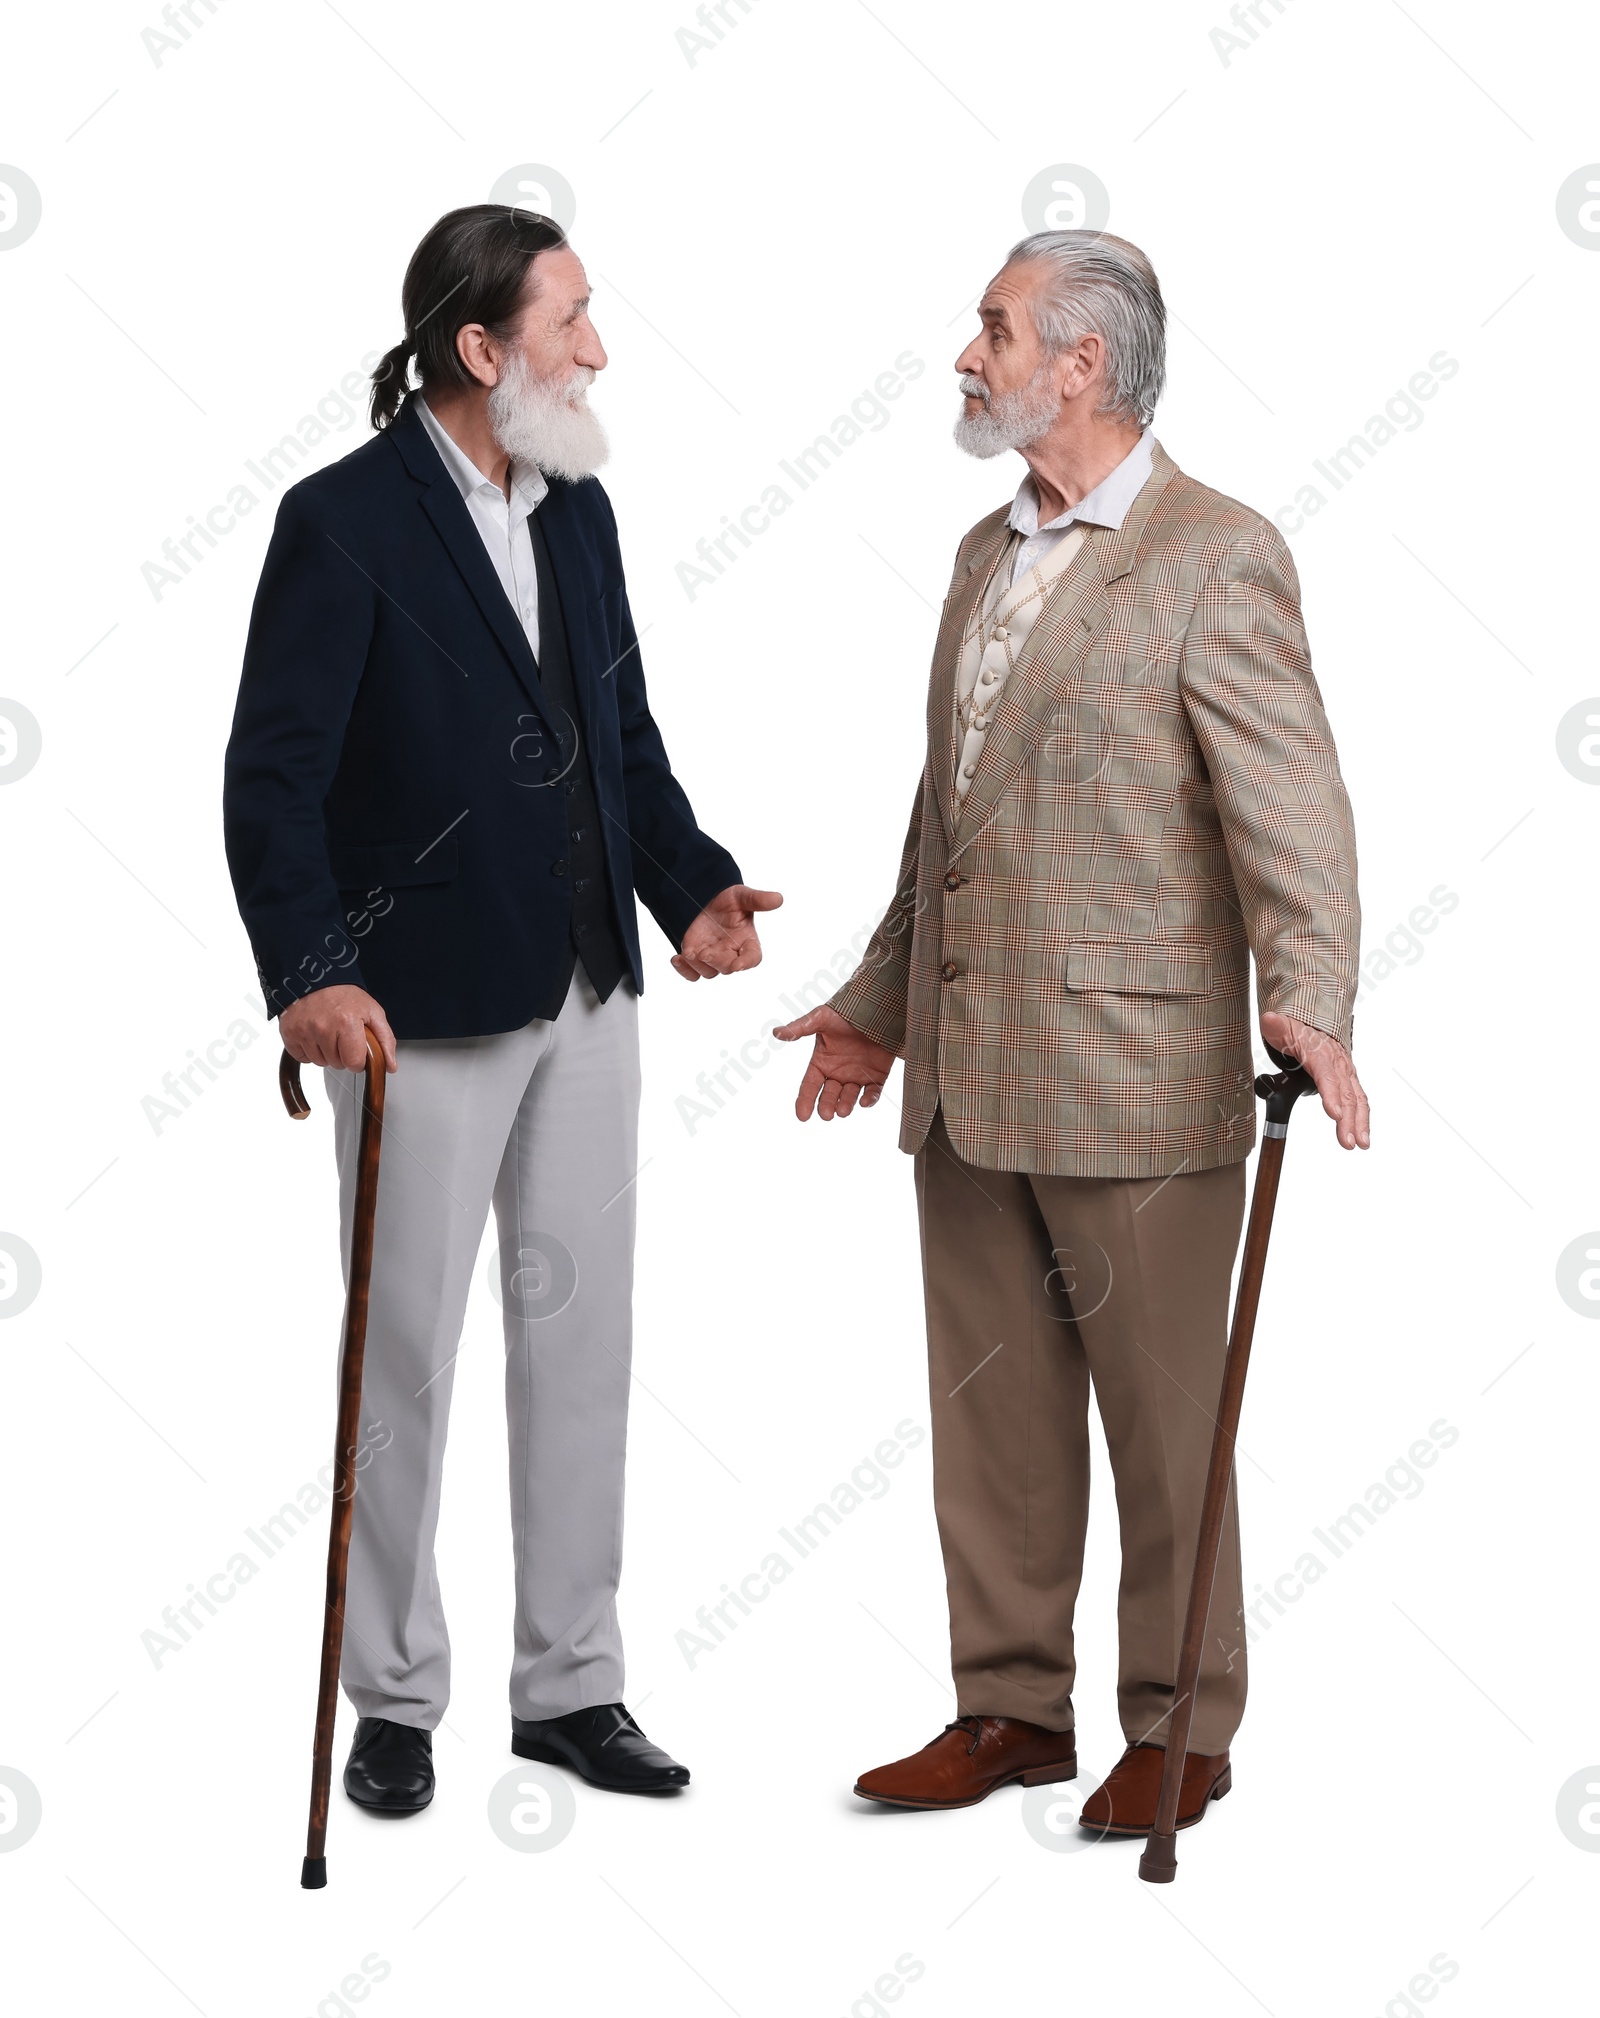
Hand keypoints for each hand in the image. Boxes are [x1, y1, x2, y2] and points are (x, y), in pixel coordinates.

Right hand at [279, 984, 397, 1073]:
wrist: (315, 979)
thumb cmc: (344, 995)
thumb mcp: (372, 1012)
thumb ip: (385, 1040)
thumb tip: (390, 1066)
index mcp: (347, 1023)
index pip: (354, 1063)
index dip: (358, 1059)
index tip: (356, 1049)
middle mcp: (323, 1028)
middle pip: (336, 1064)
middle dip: (342, 1054)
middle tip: (342, 1035)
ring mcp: (304, 1031)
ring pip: (319, 1062)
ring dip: (325, 1053)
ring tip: (328, 1033)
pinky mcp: (289, 1033)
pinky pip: (302, 1057)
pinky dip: (309, 1050)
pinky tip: (314, 1035)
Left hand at [672, 883, 782, 979]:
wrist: (705, 897)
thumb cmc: (728, 899)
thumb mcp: (742, 896)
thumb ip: (758, 900)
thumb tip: (778, 899)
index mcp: (746, 941)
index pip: (752, 957)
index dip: (746, 962)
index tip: (738, 965)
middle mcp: (731, 952)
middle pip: (727, 967)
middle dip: (717, 962)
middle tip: (705, 952)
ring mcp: (713, 956)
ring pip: (708, 972)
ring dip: (698, 965)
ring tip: (689, 952)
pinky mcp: (696, 958)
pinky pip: (692, 974)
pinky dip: (684, 970)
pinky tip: (677, 958)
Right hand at [773, 1005, 895, 1119]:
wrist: (875, 1007)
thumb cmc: (845, 1012)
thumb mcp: (821, 1018)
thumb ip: (800, 1028)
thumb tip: (776, 1033)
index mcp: (822, 1062)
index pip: (810, 1086)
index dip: (805, 1101)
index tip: (802, 1116)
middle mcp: (838, 1072)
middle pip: (829, 1095)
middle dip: (827, 1105)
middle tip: (827, 1114)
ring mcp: (857, 1075)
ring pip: (849, 1097)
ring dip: (846, 1105)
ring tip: (843, 1110)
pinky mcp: (877, 1075)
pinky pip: (873, 1092)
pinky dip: (870, 1099)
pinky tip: (865, 1102)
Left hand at [1260, 1012, 1368, 1149]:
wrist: (1314, 1021)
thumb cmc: (1296, 1028)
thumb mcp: (1281, 1026)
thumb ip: (1276, 1026)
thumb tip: (1270, 1021)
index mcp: (1320, 1052)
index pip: (1326, 1074)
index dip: (1331, 1094)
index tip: (1334, 1114)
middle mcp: (1338, 1063)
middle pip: (1345, 1093)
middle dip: (1348, 1119)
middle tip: (1346, 1141)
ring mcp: (1346, 1073)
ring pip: (1357, 1099)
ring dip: (1359, 1123)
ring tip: (1358, 1144)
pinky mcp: (1349, 1081)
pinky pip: (1359, 1100)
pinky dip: (1362, 1120)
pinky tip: (1361, 1138)